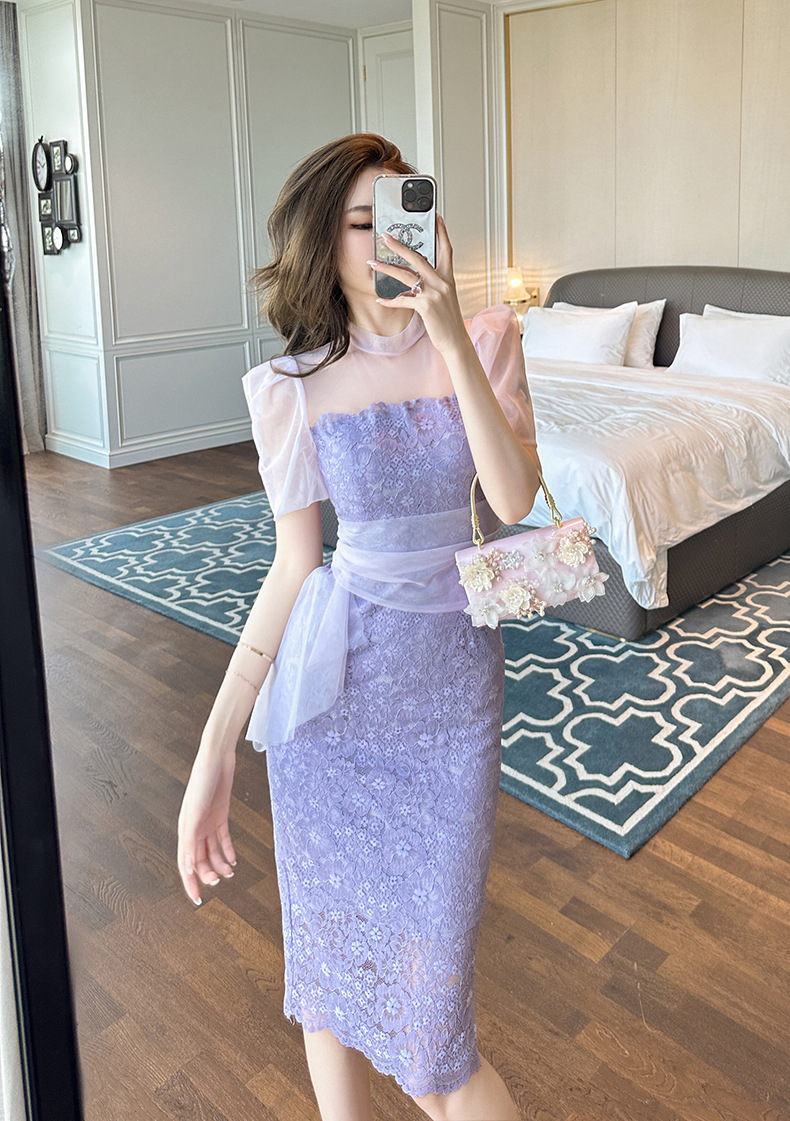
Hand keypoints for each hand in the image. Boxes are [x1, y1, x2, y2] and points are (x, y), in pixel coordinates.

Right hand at [177, 742, 237, 905]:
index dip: (190, 882)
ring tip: (230, 872)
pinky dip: (227, 850)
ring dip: (219, 864)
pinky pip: (223, 838)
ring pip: (212, 851)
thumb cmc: (202, 782)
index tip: (198, 899)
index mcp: (185, 830)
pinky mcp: (221, 814)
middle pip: (199, 859)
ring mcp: (208, 822)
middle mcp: (195, 828)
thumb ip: (191, 839)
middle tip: (220, 881)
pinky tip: (234, 860)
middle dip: (208, 873)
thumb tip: (188, 867)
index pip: (185, 863)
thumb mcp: (195, 813)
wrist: (217, 758)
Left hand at [368, 214, 468, 354]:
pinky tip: (380, 299)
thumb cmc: (448, 322)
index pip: (446, 250)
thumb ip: (430, 288)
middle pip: (418, 257)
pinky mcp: (426, 306)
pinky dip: (390, 300)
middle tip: (386, 236)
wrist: (456, 341)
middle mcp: (442, 282)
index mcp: (448, 278)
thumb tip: (411, 286)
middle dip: (400, 246)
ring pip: (406, 275)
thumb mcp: (443, 299)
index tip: (437, 217)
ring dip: (387, 268)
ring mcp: (434, 294)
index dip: (442, 232)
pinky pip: (403, 300)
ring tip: (373, 262)